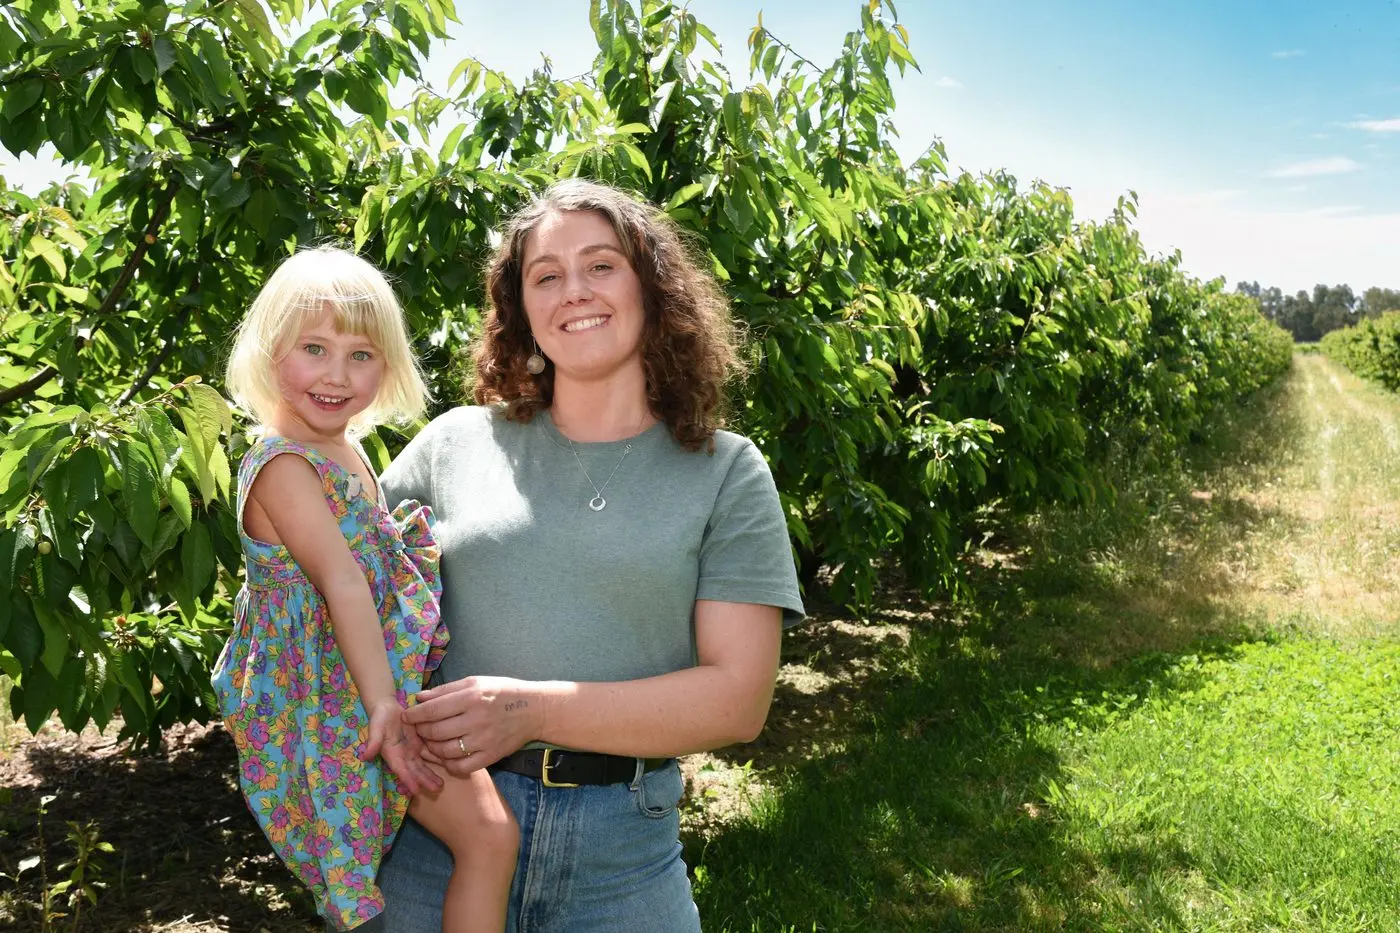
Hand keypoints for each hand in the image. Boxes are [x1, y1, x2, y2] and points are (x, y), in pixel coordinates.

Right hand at [362, 696, 442, 794]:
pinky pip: (431, 752)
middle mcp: (404, 755)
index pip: (400, 769)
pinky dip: (439, 759)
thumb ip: (373, 741)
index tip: (415, 790)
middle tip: (437, 789)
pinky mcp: (422, 742)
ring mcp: (414, 749)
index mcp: (392, 754)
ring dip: (432, 775)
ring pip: (424, 764)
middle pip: (415, 770)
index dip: (408, 779)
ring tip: (442, 785)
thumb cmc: (380, 717)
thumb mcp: (375, 727)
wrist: (388, 707)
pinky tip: (449, 765)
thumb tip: (364, 756)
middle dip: (425, 780)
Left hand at [402, 676, 542, 776]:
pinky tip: (447, 755)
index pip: (433, 709)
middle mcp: (477, 719)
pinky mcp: (490, 757)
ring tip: (430, 742)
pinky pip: (460, 767)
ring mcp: (483, 740)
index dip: (414, 714)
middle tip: (418, 729)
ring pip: (444, 751)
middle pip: (435, 732)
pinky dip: (448, 763)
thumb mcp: (475, 682)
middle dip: (421, 731)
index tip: (406, 716)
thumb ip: (446, 690)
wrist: (534, 710)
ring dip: (431, 748)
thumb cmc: (502, 692)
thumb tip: (419, 698)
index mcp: (472, 697)